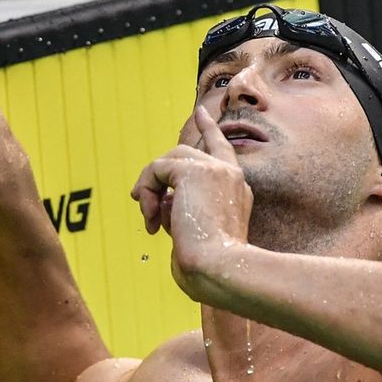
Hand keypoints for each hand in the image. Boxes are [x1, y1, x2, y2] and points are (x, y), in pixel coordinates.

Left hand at [130, 106, 252, 295]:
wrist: (223, 269)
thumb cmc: (211, 269)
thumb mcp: (196, 236)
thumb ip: (181, 212)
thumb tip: (161, 201)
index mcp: (236, 192)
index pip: (221, 150)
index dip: (209, 130)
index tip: (201, 112)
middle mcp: (230, 176)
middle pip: (184, 154)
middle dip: (159, 176)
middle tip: (145, 206)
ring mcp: (215, 170)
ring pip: (169, 159)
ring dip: (151, 188)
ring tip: (149, 219)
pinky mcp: (196, 172)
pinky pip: (158, 169)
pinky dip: (147, 190)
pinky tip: (151, 215)